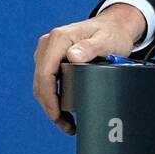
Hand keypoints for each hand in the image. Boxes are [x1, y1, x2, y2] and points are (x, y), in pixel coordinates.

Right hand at [33, 4, 147, 134]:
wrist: (113, 27)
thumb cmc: (111, 33)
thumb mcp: (106, 41)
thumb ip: (90, 47)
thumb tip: (73, 56)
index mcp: (58, 39)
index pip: (45, 74)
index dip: (49, 99)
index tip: (57, 116)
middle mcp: (49, 44)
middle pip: (41, 82)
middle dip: (51, 107)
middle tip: (67, 126)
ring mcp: (49, 51)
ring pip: (42, 84)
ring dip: (51, 105)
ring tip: (67, 123)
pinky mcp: (52, 58)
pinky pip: (47, 81)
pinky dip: (53, 97)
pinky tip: (64, 110)